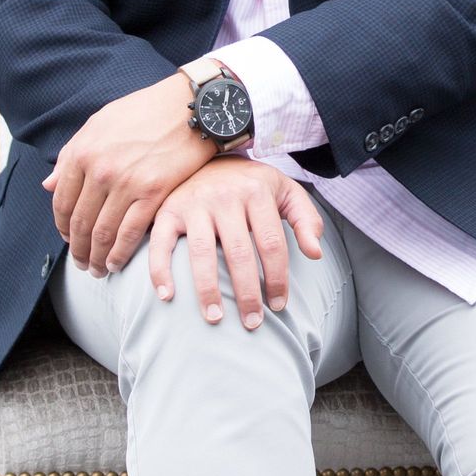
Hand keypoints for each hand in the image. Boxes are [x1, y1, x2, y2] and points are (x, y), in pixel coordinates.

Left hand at [46, 74, 215, 271]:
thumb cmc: (143, 111)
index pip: (62, 202)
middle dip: (78, 249)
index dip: (62, 227)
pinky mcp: (153, 192)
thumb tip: (48, 185)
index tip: (68, 239)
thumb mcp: (99, 124)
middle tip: (81, 263)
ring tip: (97, 269)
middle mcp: (100, 170)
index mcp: (82, 152)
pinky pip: (130, 233)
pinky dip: (120, 254)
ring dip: (96, 257)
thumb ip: (71, 155)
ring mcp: (126, 183)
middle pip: (80, 223)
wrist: (188, 106)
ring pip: (102, 233)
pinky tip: (116, 263)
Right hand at [149, 159, 325, 330]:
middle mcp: (225, 196)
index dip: (277, 278)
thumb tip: (316, 254)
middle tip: (252, 323)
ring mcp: (194, 203)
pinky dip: (160, 270)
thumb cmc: (252, 182)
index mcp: (257, 192)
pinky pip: (160, 243)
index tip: (278, 306)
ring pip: (201, 253)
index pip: (272, 243)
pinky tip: (167, 296)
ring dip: (207, 290)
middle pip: (239, 253)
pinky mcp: (169, 210)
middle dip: (247, 293)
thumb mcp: (286, 191)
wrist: (209, 152)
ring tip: (214, 318)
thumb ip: (306, 219)